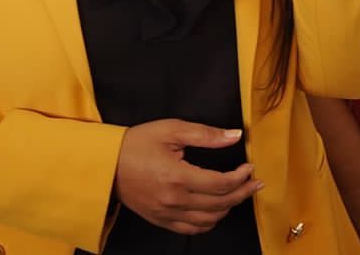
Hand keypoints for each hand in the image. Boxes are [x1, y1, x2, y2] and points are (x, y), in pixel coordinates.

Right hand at [113, 120, 259, 233]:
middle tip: (253, 182)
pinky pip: (192, 230)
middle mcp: (174, 200)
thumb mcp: (170, 129)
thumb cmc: (136, 143)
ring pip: (209, 220)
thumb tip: (234, 136)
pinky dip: (209, 222)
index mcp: (178, 176)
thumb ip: (205, 134)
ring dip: (228, 208)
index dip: (241, 177)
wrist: (106, 163)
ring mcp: (167, 213)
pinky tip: (215, 211)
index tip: (249, 168)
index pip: (221, 183)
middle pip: (220, 204)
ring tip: (237, 194)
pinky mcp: (160, 220)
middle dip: (242, 192)